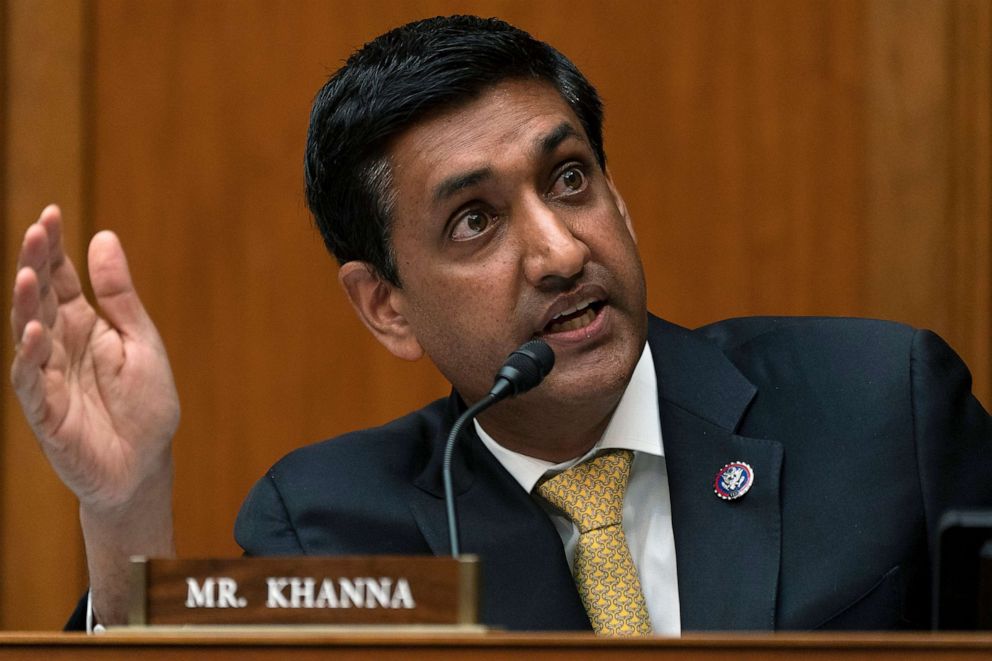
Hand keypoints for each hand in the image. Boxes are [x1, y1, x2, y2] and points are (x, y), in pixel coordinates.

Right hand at [10, 205, 179, 512]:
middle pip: (40, 298)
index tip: (51, 213)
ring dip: (25, 304)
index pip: (62, 280)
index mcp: (83, 326)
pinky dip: (29, 357)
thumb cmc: (144, 405)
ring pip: (27, 334)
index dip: (54, 249)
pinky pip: (30, 382)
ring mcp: (47, 378)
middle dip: (35, 264)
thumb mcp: (140, 340)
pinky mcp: (45, 412)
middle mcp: (59, 346)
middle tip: (36, 230)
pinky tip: (34, 332)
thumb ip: (120, 295)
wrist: (144, 464)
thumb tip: (103, 236)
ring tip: (26, 273)